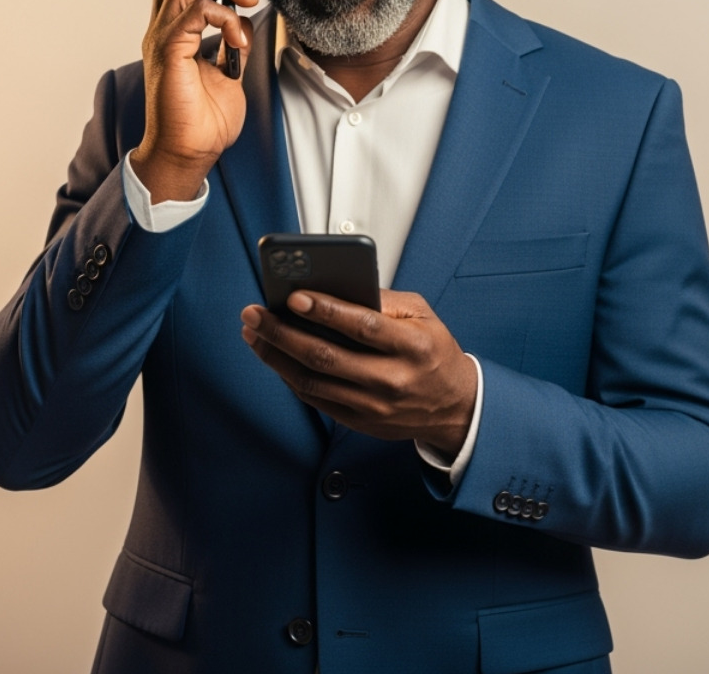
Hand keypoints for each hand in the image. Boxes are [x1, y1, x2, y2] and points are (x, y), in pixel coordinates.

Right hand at [130, 0, 257, 202]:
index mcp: (172, 33)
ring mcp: (162, 40)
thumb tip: (246, 23)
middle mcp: (162, 30)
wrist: (189, 155)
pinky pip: (194, 13)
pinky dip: (223, 16)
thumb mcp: (228, 73)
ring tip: (248, 0)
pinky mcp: (169, 53)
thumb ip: (231, 44)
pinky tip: (239, 35)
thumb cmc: (203, 122)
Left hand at [240, 290, 478, 455]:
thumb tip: (336, 286)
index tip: (293, 296)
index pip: (362, 327)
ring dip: (276, 355)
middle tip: (255, 313)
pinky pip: (314, 398)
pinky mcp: (359, 422)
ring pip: (312, 381)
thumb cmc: (433, 353)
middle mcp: (391, 379)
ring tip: (255, 333)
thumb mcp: (423, 316)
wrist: (453, 407)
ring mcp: (373, 406)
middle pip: (326, 356)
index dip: (325, 311)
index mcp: (412, 347)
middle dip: (282, 332)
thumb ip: (383, 300)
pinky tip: (275, 356)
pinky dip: (289, 376)